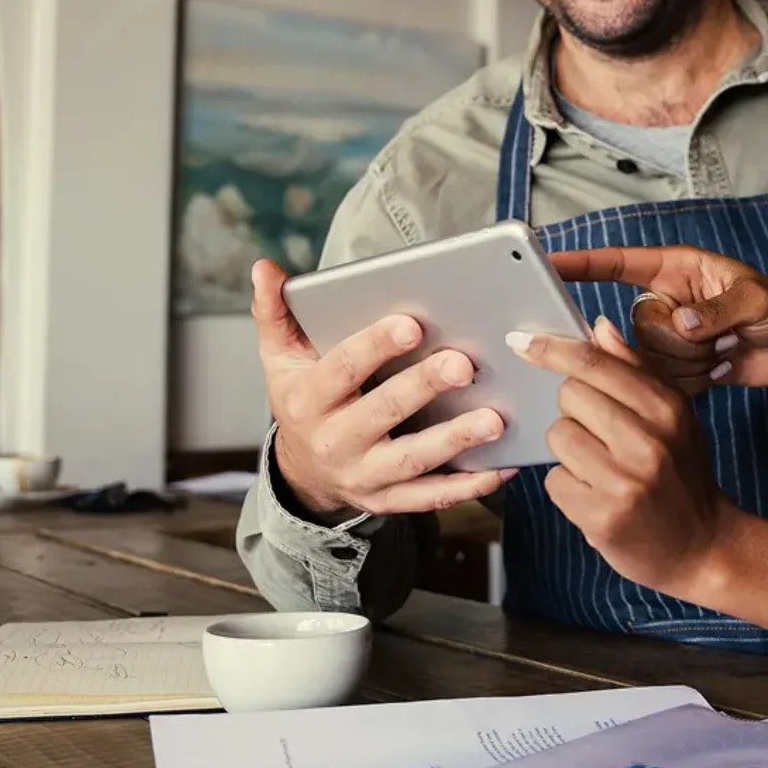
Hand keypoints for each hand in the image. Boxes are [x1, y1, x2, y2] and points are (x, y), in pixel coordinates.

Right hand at [252, 260, 513, 518]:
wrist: (302, 472)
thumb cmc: (303, 400)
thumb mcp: (279, 357)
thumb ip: (274, 311)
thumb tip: (265, 268)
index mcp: (308, 399)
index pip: (342, 369)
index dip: (375, 346)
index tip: (412, 324)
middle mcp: (335, 440)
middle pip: (384, 413)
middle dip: (424, 388)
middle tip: (464, 364)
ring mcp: (363, 475)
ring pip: (413, 460)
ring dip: (455, 441)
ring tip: (494, 419)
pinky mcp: (389, 500)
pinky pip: (431, 496)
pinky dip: (468, 485)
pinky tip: (502, 466)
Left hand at [509, 318, 738, 599]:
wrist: (703, 547)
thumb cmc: (682, 474)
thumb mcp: (674, 416)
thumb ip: (635, 369)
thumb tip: (598, 327)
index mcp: (667, 408)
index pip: (596, 364)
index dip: (553, 349)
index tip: (522, 342)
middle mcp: (648, 441)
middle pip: (569, 395)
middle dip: (575, 411)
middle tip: (601, 434)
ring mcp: (624, 481)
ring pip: (558, 436)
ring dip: (570, 451)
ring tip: (601, 468)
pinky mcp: (601, 516)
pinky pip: (554, 481)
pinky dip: (568, 487)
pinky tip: (596, 495)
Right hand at [550, 245, 767, 397]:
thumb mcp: (758, 300)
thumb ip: (719, 309)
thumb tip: (682, 323)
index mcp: (676, 269)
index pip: (618, 263)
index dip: (582, 264)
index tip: (547, 264)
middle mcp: (663, 300)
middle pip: (636, 326)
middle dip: (679, 341)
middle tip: (720, 336)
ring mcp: (665, 337)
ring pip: (647, 359)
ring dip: (691, 363)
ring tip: (724, 349)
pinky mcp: (671, 368)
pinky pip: (661, 382)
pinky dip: (694, 381)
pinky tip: (719, 368)